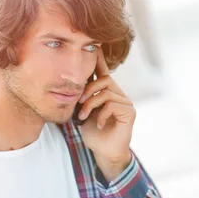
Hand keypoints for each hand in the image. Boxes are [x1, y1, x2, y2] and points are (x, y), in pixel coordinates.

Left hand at [77, 49, 134, 180]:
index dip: (99, 59)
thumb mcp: (82, 112)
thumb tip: (69, 83)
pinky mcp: (130, 112)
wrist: (103, 152)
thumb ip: (81, 97)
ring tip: (83, 116)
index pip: (103, 71)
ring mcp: (125, 102)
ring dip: (90, 104)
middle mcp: (118, 93)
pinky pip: (112, 104)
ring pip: (106, 92)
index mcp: (107, 91)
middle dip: (87, 90)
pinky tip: (97, 123)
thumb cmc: (92, 133)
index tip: (94, 45)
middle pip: (104, 79)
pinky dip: (101, 114)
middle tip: (79, 104)